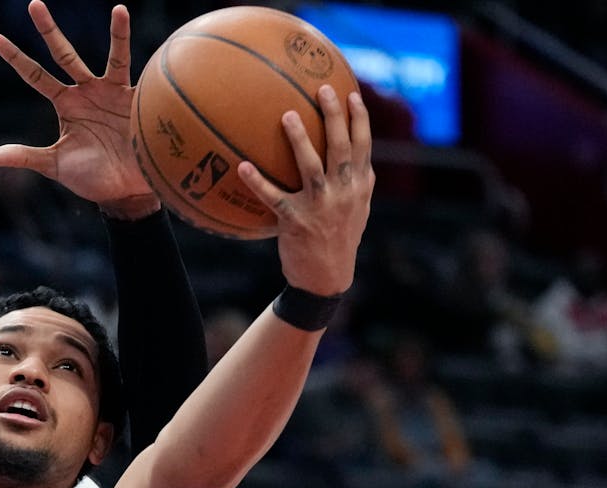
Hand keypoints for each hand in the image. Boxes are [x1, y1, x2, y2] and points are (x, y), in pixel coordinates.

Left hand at [0, 1, 158, 214]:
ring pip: (115, 57)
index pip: (34, 75)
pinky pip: (144, 78)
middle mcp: (87, 92)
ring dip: (118, 34)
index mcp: (66, 104)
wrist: (126, 193)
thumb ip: (24, 156)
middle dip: (48, 30)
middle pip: (64, 54)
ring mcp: (114, 93)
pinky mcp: (139, 101)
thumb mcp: (55, 165)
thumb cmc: (92, 178)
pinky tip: (157, 49)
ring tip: (120, 9)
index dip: (15, 57)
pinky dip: (152, 64)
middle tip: (33, 4)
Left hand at [238, 86, 373, 295]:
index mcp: (359, 186)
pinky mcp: (296, 221)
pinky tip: (242, 167)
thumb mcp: (358, 209)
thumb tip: (355, 153)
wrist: (327, 279)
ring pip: (311, 166)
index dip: (359, 118)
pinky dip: (257, 182)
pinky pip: (274, 197)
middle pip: (342, 147)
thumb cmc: (339, 239)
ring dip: (299, 140)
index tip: (351, 93)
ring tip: (286, 116)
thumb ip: (356, 181)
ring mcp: (321, 206)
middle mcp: (344, 192)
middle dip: (334, 115)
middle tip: (323, 89)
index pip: (363, 146)